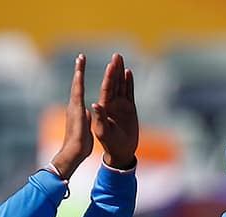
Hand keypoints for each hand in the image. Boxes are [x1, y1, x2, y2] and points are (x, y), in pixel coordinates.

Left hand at [49, 54, 93, 178]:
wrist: (73, 153)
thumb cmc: (80, 143)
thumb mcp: (84, 130)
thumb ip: (85, 118)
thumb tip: (86, 111)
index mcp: (76, 108)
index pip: (78, 87)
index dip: (80, 74)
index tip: (81, 62)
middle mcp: (74, 106)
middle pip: (76, 84)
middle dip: (79, 70)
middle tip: (81, 57)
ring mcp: (75, 110)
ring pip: (77, 89)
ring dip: (79, 76)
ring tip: (81, 66)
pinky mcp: (77, 114)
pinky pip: (80, 97)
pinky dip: (81, 87)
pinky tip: (82, 86)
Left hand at [92, 53, 138, 168]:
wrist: (120, 152)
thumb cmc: (108, 144)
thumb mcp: (102, 131)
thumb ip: (99, 117)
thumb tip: (96, 104)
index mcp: (103, 107)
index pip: (106, 88)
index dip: (108, 76)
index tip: (110, 65)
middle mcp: (111, 104)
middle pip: (113, 83)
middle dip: (114, 69)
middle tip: (116, 55)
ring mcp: (120, 106)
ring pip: (121, 85)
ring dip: (121, 72)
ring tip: (121, 59)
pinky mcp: (129, 109)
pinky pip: (129, 93)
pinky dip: (129, 83)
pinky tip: (129, 73)